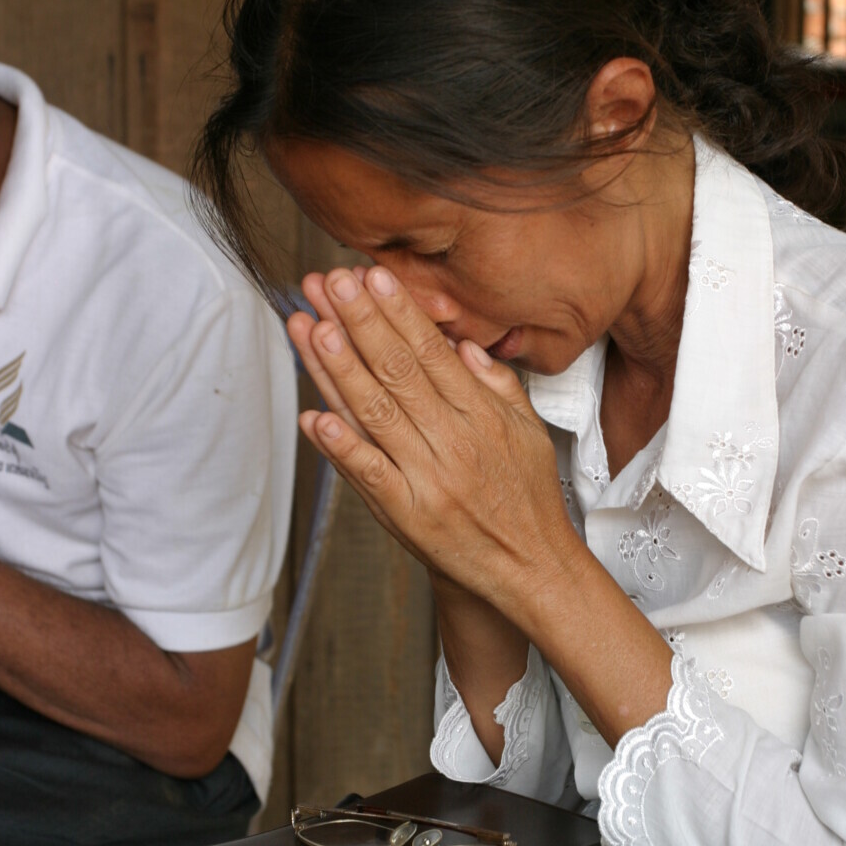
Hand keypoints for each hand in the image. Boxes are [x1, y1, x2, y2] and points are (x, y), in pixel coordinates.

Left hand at [287, 266, 580, 621]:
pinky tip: (314, 417)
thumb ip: (496, 385)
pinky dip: (341, 447)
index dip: (399, 312)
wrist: (534, 569)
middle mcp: (454, 440)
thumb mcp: (527, 431)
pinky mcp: (408, 514)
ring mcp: (428, 477)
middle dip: (360, 322)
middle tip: (329, 282)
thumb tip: (463, 345)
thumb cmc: (527, 499)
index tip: (373, 277)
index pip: (432, 352)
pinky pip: (370, 475)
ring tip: (312, 327)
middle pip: (398, 371)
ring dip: (340, 369)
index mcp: (482, 415)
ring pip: (376, 414)